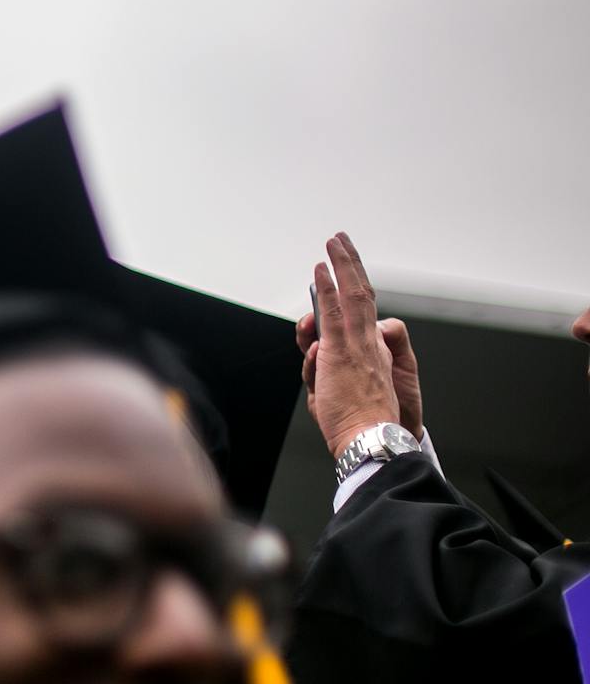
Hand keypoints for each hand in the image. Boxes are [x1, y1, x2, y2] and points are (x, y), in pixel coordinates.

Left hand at [301, 232, 401, 457]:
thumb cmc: (355, 423)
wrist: (372, 441)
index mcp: (368, 354)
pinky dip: (330, 288)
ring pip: (353, 296)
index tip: (337, 273)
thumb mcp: (328, 393)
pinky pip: (338, 313)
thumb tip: (312, 346)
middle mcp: (368, 344)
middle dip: (351, 266)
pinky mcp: (343, 352)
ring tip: (334, 242)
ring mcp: (358, 346)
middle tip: (341, 241)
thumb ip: (318, 367)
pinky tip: (322, 270)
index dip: (349, 291)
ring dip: (342, 266)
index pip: (359, 315)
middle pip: (362, 296)